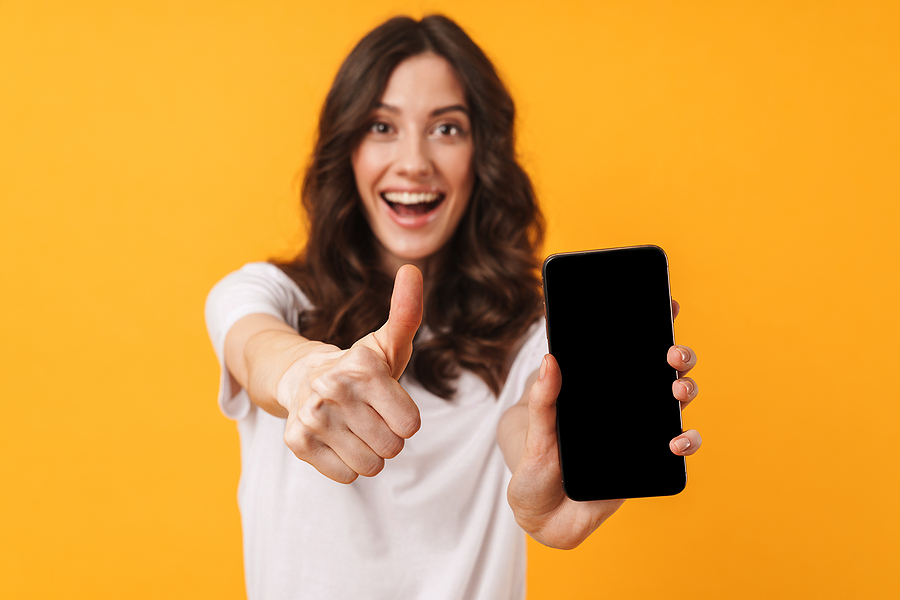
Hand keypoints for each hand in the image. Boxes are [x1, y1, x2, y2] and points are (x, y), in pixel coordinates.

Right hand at [277, 265, 423, 482]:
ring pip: (370, 465)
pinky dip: (346, 465)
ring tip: (354, 429)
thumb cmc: (358, 368)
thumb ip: (406, 312)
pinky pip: (345, 475)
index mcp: (362, 366)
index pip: (410, 425)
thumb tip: (412, 268)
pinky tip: (336, 440)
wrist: (302, 379)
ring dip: (368, 453)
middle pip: (392, 448)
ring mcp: (312, 416)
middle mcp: (333, 388)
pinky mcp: (296, 442)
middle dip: (387, 437)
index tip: (387, 403)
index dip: (404, 419)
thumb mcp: (386, 343)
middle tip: (369, 417)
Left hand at [506, 300, 700, 548]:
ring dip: (686, 391)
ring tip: (677, 393)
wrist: (543, 515)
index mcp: (599, 387)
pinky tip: (676, 442)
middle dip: (677, 356)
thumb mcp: (533, 432)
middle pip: (662, 370)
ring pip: (676, 403)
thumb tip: (550, 359)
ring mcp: (640, 430)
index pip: (629, 348)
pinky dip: (686, 441)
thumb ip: (543, 400)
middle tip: (671, 354)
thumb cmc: (535, 466)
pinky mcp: (649, 461)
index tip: (667, 303)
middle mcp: (625, 403)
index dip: (653, 323)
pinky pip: (678, 447)